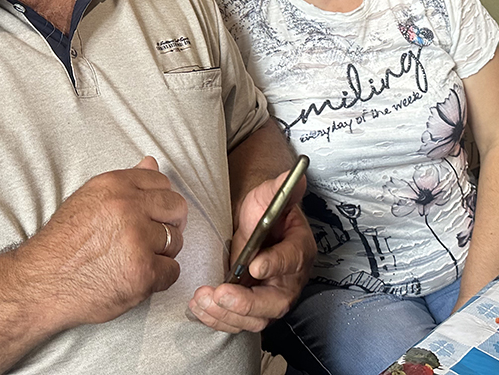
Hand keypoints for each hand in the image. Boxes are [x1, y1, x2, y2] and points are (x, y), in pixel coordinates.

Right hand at [16, 156, 186, 330]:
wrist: (39, 284)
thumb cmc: (62, 244)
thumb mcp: (89, 199)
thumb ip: (125, 182)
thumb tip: (150, 161)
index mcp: (115, 185)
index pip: (161, 182)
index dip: (160, 201)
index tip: (153, 214)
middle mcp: (128, 208)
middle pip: (176, 208)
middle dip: (170, 223)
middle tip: (152, 238)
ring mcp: (137, 240)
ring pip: (175, 241)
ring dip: (161, 253)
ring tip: (135, 259)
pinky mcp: (143, 272)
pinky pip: (172, 271)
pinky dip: (158, 278)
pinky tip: (136, 277)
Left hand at [187, 167, 315, 332]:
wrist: (254, 227)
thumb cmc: (265, 213)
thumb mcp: (269, 196)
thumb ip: (280, 187)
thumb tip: (294, 176)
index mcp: (299, 249)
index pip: (292, 260)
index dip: (276, 264)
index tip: (255, 265)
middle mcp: (288, 280)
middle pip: (275, 303)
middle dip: (246, 304)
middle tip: (221, 293)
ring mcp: (268, 298)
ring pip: (254, 319)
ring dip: (226, 314)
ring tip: (202, 299)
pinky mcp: (249, 309)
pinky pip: (236, 322)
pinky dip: (216, 319)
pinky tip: (199, 307)